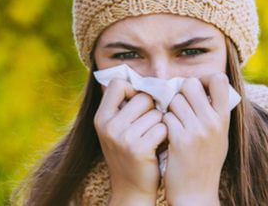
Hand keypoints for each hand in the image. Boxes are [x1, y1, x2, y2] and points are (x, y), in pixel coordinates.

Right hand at [94, 78, 167, 204]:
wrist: (131, 190)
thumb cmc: (130, 155)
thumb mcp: (117, 130)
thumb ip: (124, 106)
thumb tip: (145, 77)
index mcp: (100, 117)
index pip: (119, 83)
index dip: (134, 90)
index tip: (139, 104)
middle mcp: (108, 126)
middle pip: (143, 96)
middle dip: (153, 109)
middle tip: (150, 127)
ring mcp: (122, 137)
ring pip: (156, 112)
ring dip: (161, 124)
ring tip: (153, 140)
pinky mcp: (139, 148)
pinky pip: (163, 127)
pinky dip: (166, 136)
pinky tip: (159, 148)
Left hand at [162, 74, 231, 205]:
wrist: (196, 194)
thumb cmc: (205, 164)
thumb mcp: (219, 137)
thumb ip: (214, 113)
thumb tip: (204, 87)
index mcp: (224, 118)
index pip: (219, 79)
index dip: (203, 79)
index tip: (196, 90)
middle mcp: (212, 121)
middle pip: (190, 84)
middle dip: (180, 92)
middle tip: (178, 106)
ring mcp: (196, 131)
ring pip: (174, 100)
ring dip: (169, 109)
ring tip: (172, 123)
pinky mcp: (179, 140)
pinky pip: (165, 117)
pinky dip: (162, 124)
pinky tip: (166, 135)